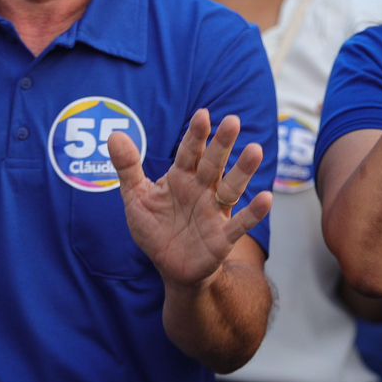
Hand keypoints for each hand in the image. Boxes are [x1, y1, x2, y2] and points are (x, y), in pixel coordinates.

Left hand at [108, 109, 272, 290]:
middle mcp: (202, 189)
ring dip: (243, 171)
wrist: (171, 267)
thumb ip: (127, 168)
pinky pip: (241, 224)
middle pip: (213, 164)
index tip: (203, 114)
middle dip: (222, 144)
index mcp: (181, 177)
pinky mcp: (223, 236)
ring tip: (255, 151)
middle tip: (233, 121)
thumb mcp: (136, 197)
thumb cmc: (156, 228)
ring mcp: (215, 211)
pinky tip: (266, 199)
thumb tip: (114, 135)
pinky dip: (254, 213)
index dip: (195, 135)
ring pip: (232, 187)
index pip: (189, 152)